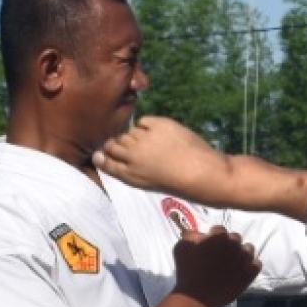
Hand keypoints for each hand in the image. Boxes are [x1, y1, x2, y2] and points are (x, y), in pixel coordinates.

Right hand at [99, 116, 231, 198]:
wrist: (204, 174)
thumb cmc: (181, 184)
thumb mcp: (151, 183)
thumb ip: (132, 171)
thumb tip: (118, 157)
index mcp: (131, 175)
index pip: (106, 163)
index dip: (102, 157)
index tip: (101, 153)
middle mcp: (133, 156)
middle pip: (113, 145)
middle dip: (115, 144)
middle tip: (127, 146)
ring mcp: (145, 139)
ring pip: (128, 132)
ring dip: (133, 136)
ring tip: (147, 142)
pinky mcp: (158, 125)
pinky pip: (143, 121)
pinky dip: (147, 125)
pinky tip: (157, 132)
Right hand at [171, 227, 261, 306]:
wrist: (196, 297)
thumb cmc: (186, 271)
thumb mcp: (181, 247)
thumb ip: (191, 235)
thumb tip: (199, 233)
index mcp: (219, 236)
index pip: (220, 230)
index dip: (213, 237)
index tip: (209, 245)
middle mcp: (234, 244)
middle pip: (235, 238)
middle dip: (228, 244)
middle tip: (220, 255)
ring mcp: (244, 259)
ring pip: (248, 249)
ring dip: (241, 253)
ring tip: (233, 262)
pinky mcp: (250, 273)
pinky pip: (257, 264)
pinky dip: (250, 265)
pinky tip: (241, 271)